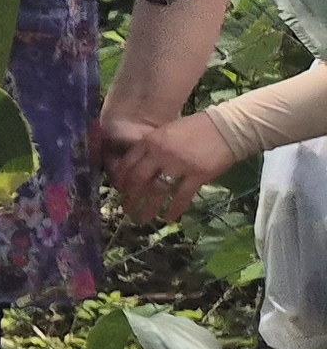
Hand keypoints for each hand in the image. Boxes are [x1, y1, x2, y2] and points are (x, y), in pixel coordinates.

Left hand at [105, 110, 229, 224]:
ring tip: (143, 220)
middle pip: (139, 180)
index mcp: (150, 141)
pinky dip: (173, 209)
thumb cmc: (196, 129)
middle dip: (130, 198)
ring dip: (148, 208)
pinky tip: (168, 218)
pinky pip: (181, 196)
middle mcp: (160, 154)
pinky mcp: (197, 176)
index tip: (120, 192)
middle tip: (127, 210)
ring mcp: (179, 165)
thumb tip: (139, 166)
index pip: (128, 164)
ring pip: (157, 191)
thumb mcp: (166, 132)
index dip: (122, 180)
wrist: (226, 129)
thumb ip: (152, 147)